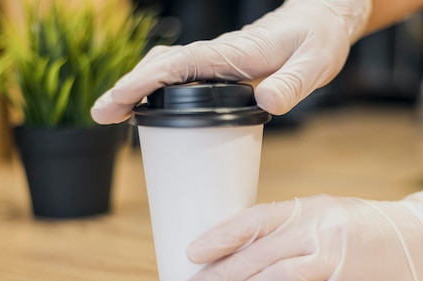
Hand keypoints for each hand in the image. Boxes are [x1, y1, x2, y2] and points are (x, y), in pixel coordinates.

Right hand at [91, 0, 371, 123]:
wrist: (321, 22)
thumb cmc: (317, 41)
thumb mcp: (313, 65)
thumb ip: (292, 84)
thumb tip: (267, 103)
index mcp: (232, 53)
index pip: (176, 66)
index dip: (142, 83)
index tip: (115, 101)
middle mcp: (218, 55)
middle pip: (161, 67)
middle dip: (128, 88)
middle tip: (101, 115)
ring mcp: (217, 61)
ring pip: (166, 70)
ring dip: (138, 87)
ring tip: (113, 114)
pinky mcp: (221, 68)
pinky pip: (181, 77)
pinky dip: (157, 89)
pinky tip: (151, 109)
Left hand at [175, 181, 422, 280]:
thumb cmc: (364, 225)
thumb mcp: (324, 211)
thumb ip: (285, 227)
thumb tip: (238, 249)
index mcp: (310, 207)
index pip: (256, 218)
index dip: (221, 235)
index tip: (191, 251)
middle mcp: (320, 231)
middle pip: (258, 256)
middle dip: (217, 276)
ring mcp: (334, 262)